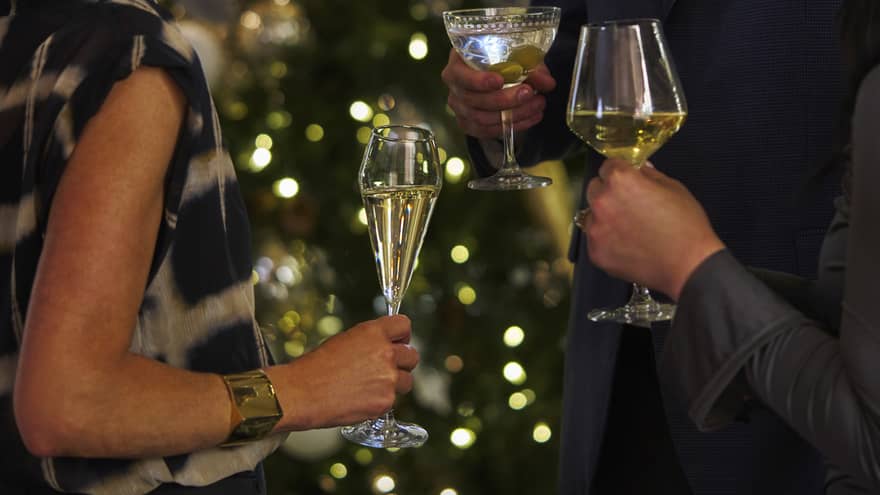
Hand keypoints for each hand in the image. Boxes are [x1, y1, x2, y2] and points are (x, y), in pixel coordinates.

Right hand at [270, 315, 418, 429]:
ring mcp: (388, 379)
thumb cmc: (316, 367)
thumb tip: (383, 347)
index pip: (404, 325)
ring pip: (406, 381)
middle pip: (412, 355)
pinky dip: (380, 401)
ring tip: (371, 387)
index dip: (402, 335)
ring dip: (394, 383)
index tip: (397, 342)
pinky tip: (361, 400)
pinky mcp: (384, 401)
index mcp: (373, 333)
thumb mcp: (344, 341)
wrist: (301, 393)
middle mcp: (385, 353)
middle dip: (402, 362)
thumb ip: (369, 342)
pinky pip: (392, 400)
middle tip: (387, 368)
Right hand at [441, 48, 554, 138]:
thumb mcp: (515, 57)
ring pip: (482, 119)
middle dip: (504, 99)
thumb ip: (530, 67)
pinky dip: (512, 126)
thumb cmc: (499, 60)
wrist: (491, 73)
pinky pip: (487, 131)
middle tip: (529, 93)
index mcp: (457, 65)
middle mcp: (454, 88)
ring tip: (537, 105)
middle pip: (474, 100)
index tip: (499, 80)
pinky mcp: (468, 124)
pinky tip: (530, 118)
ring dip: (513, 114)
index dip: (478, 81)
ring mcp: (459, 109)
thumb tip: (548, 83)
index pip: (461, 76)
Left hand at [581, 159, 724, 299]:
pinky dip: (607, 240)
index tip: (626, 178)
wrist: (688, 266)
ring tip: (630, 227)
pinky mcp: (596, 252)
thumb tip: (639, 170)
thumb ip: (649, 175)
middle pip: (595, 189)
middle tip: (630, 204)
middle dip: (609, 192)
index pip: (608, 166)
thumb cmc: (686, 228)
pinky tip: (628, 243)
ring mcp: (596, 229)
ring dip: (605, 217)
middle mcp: (602, 202)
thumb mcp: (673, 188)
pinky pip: (595, 240)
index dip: (620, 171)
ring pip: (592, 215)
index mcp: (620, 181)